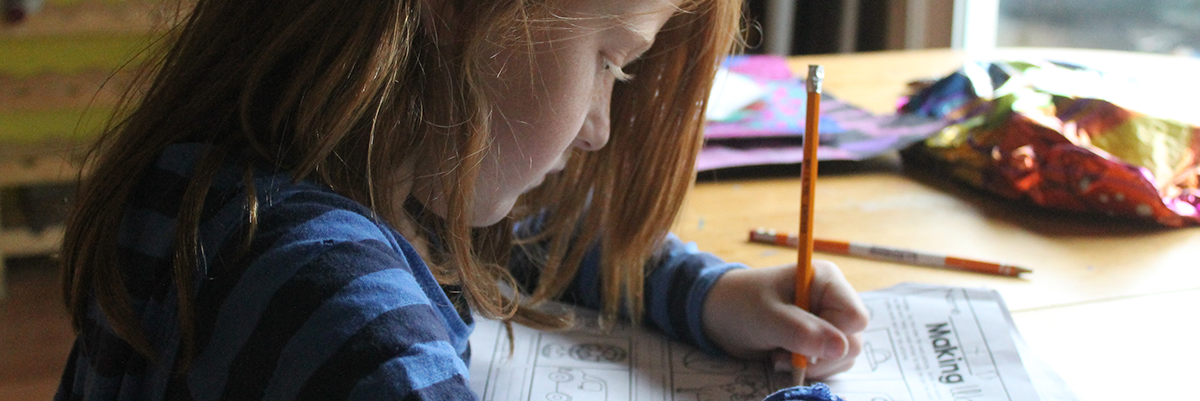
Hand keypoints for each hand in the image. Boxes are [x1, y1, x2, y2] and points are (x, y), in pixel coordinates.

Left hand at [701, 261, 868, 378]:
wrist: (719, 315)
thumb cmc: (741, 305)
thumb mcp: (767, 318)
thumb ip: (802, 332)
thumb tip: (842, 348)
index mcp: (827, 280)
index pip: (855, 317)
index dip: (833, 335)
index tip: (800, 342)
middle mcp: (834, 299)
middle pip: (853, 340)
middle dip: (820, 356)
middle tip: (783, 353)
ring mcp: (829, 320)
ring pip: (844, 356)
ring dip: (812, 365)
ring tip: (779, 355)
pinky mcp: (820, 340)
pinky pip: (831, 363)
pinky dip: (809, 369)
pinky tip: (782, 358)